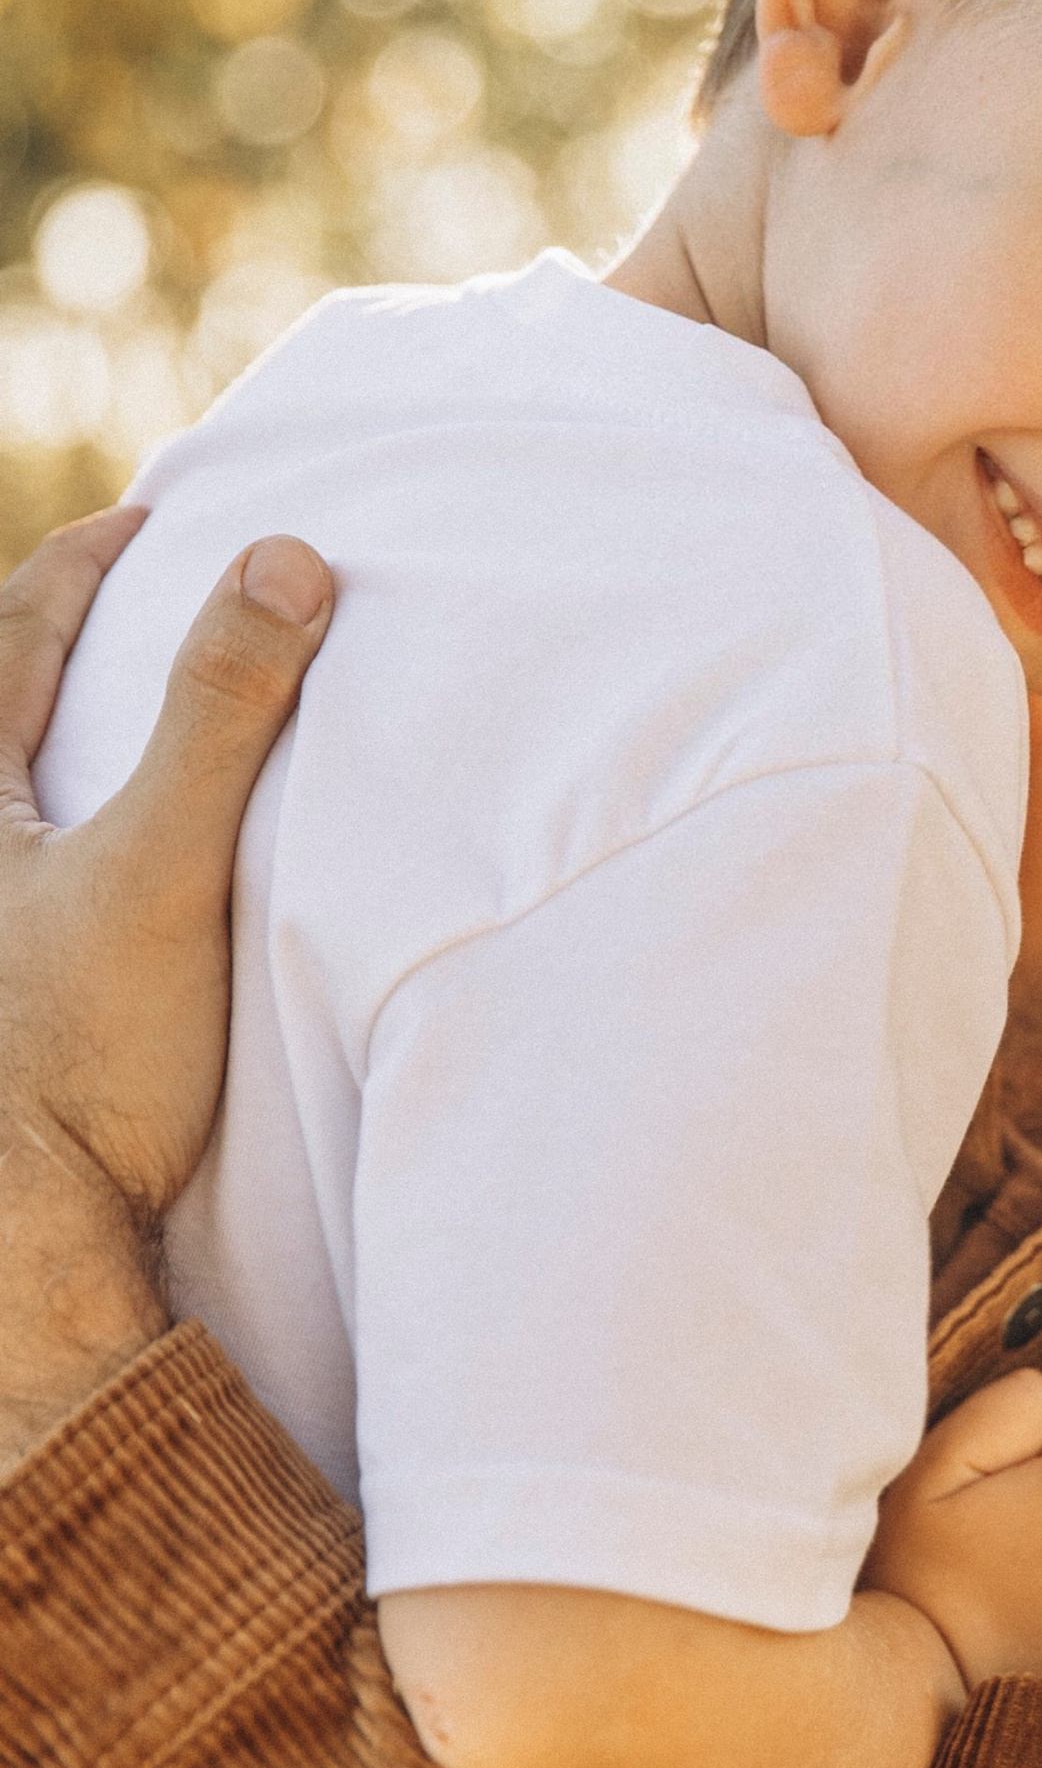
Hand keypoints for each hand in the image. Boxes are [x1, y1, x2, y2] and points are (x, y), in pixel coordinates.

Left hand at [0, 509, 333, 1464]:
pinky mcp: (20, 1005)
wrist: (31, 1248)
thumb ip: (224, 716)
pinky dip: (82, 841)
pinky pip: (43, 884)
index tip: (156, 519)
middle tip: (132, 597)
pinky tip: (133, 874)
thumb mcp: (165, 869)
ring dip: (65, 747)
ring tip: (133, 722)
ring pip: (14, 807)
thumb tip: (288, 561)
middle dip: (57, 645)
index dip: (87, 564)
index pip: (17, 635)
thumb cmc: (82, 1059)